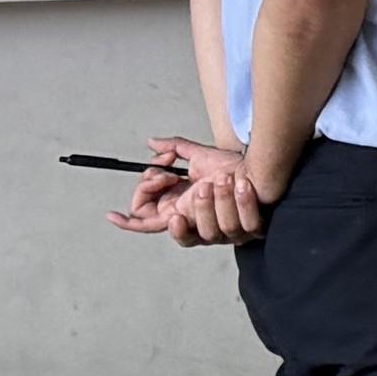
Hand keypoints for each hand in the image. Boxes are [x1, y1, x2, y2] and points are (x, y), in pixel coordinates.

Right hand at [109, 134, 258, 244]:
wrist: (264, 168)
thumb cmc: (232, 166)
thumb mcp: (199, 155)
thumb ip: (176, 150)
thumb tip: (152, 144)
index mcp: (179, 209)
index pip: (147, 222)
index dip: (129, 222)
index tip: (112, 214)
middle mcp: (197, 224)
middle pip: (171, 225)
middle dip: (173, 198)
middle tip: (179, 176)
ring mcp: (223, 231)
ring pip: (209, 229)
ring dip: (214, 200)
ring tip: (222, 179)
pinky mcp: (249, 230)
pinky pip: (242, 225)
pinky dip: (242, 203)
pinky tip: (244, 185)